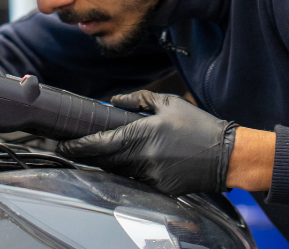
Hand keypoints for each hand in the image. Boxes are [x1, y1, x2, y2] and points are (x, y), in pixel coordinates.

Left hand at [57, 90, 236, 195]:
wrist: (226, 154)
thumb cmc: (199, 125)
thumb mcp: (168, 104)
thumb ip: (137, 100)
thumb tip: (114, 101)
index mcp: (141, 135)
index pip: (99, 143)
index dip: (77, 146)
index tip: (62, 144)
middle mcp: (142, 158)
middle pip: (103, 160)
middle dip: (87, 155)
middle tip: (74, 148)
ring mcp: (150, 176)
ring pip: (117, 172)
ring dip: (108, 163)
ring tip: (102, 153)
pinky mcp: (160, 189)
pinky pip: (136, 181)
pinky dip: (129, 172)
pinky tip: (132, 163)